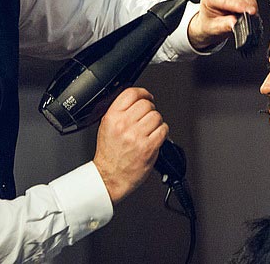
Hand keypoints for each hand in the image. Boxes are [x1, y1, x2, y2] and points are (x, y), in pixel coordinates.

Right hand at [93, 87, 168, 204]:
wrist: (110, 177)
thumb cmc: (109, 154)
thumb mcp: (106, 126)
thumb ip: (119, 111)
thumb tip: (136, 99)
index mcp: (112, 117)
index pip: (131, 93)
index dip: (143, 93)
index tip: (147, 97)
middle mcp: (124, 125)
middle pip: (146, 104)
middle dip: (150, 110)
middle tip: (147, 118)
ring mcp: (136, 136)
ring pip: (156, 116)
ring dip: (156, 122)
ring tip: (149, 130)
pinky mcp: (148, 147)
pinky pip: (163, 129)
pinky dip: (162, 132)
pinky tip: (154, 137)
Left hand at [187, 0, 257, 50]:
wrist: (210, 17)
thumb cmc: (211, 21)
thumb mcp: (214, 28)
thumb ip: (224, 25)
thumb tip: (234, 22)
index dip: (241, 5)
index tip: (251, 12)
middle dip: (250, 1)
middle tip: (254, 14)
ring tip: (250, 10)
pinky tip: (250, 3)